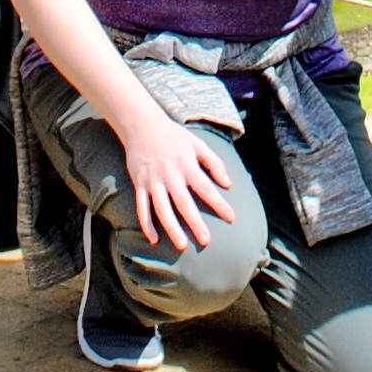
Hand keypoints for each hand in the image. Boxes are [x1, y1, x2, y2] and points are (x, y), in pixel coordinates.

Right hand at [114, 109, 237, 253]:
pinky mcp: (140, 184)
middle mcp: (170, 174)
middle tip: (206, 241)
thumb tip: (228, 184)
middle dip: (195, 223)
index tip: (231, 218)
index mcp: (187, 164)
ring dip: (171, 228)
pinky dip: (146, 224)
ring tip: (181, 246)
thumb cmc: (174, 136)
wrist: (142, 125)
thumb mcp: (198, 144)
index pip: (206, 188)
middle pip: (183, 202)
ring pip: (161, 209)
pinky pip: (142, 208)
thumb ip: (214, 163)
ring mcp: (153, 181)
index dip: (219, 203)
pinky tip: (154, 240)